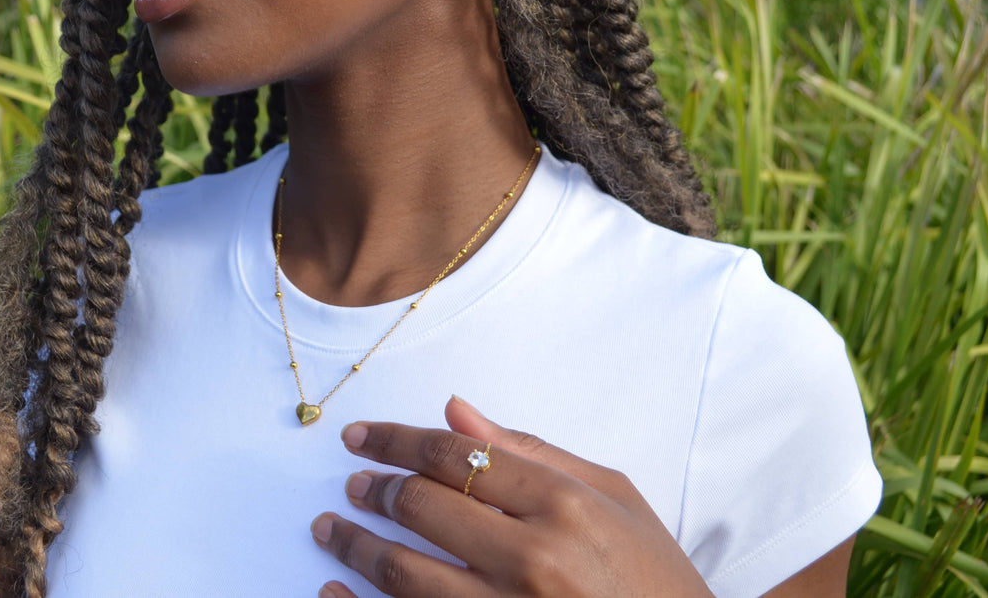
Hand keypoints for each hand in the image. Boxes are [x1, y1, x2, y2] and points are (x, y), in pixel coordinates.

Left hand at [310, 395, 715, 597]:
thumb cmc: (654, 577)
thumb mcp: (614, 496)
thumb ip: (532, 450)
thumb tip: (457, 409)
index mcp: (564, 505)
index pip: (456, 456)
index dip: (398, 440)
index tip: (363, 437)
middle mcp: (532, 558)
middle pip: (424, 508)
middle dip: (376, 489)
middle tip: (353, 484)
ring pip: (404, 574)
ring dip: (356, 546)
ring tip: (333, 529)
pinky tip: (334, 596)